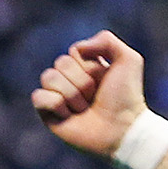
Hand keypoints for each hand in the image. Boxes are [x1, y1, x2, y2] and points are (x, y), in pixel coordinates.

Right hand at [31, 31, 146, 160]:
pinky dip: (56, 104)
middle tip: (95, 97)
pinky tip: (69, 116)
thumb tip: (77, 48)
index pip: (74, 51)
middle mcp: (70, 79)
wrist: (122, 129)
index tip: (105, 80)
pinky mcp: (48, 114)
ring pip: (48, 77)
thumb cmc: (126, 97)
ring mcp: (58, 96)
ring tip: (85, 109)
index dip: (90, 65)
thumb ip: (106, 40)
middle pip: (60, 63)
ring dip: (72, 94)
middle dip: (82, 82)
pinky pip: (38, 96)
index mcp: (85, 65)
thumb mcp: (129, 60)